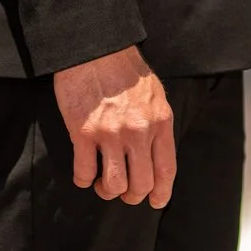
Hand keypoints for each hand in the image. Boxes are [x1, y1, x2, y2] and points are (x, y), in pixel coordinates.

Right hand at [52, 46, 175, 207]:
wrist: (96, 48)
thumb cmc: (125, 70)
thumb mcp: (154, 95)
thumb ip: (157, 124)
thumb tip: (156, 152)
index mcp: (160, 122)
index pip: (166, 170)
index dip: (161, 193)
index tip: (156, 201)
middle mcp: (138, 131)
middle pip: (141, 184)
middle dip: (132, 195)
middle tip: (124, 191)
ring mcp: (111, 134)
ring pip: (114, 185)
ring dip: (108, 191)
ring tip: (102, 183)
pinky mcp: (83, 133)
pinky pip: (84, 173)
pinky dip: (84, 179)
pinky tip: (84, 172)